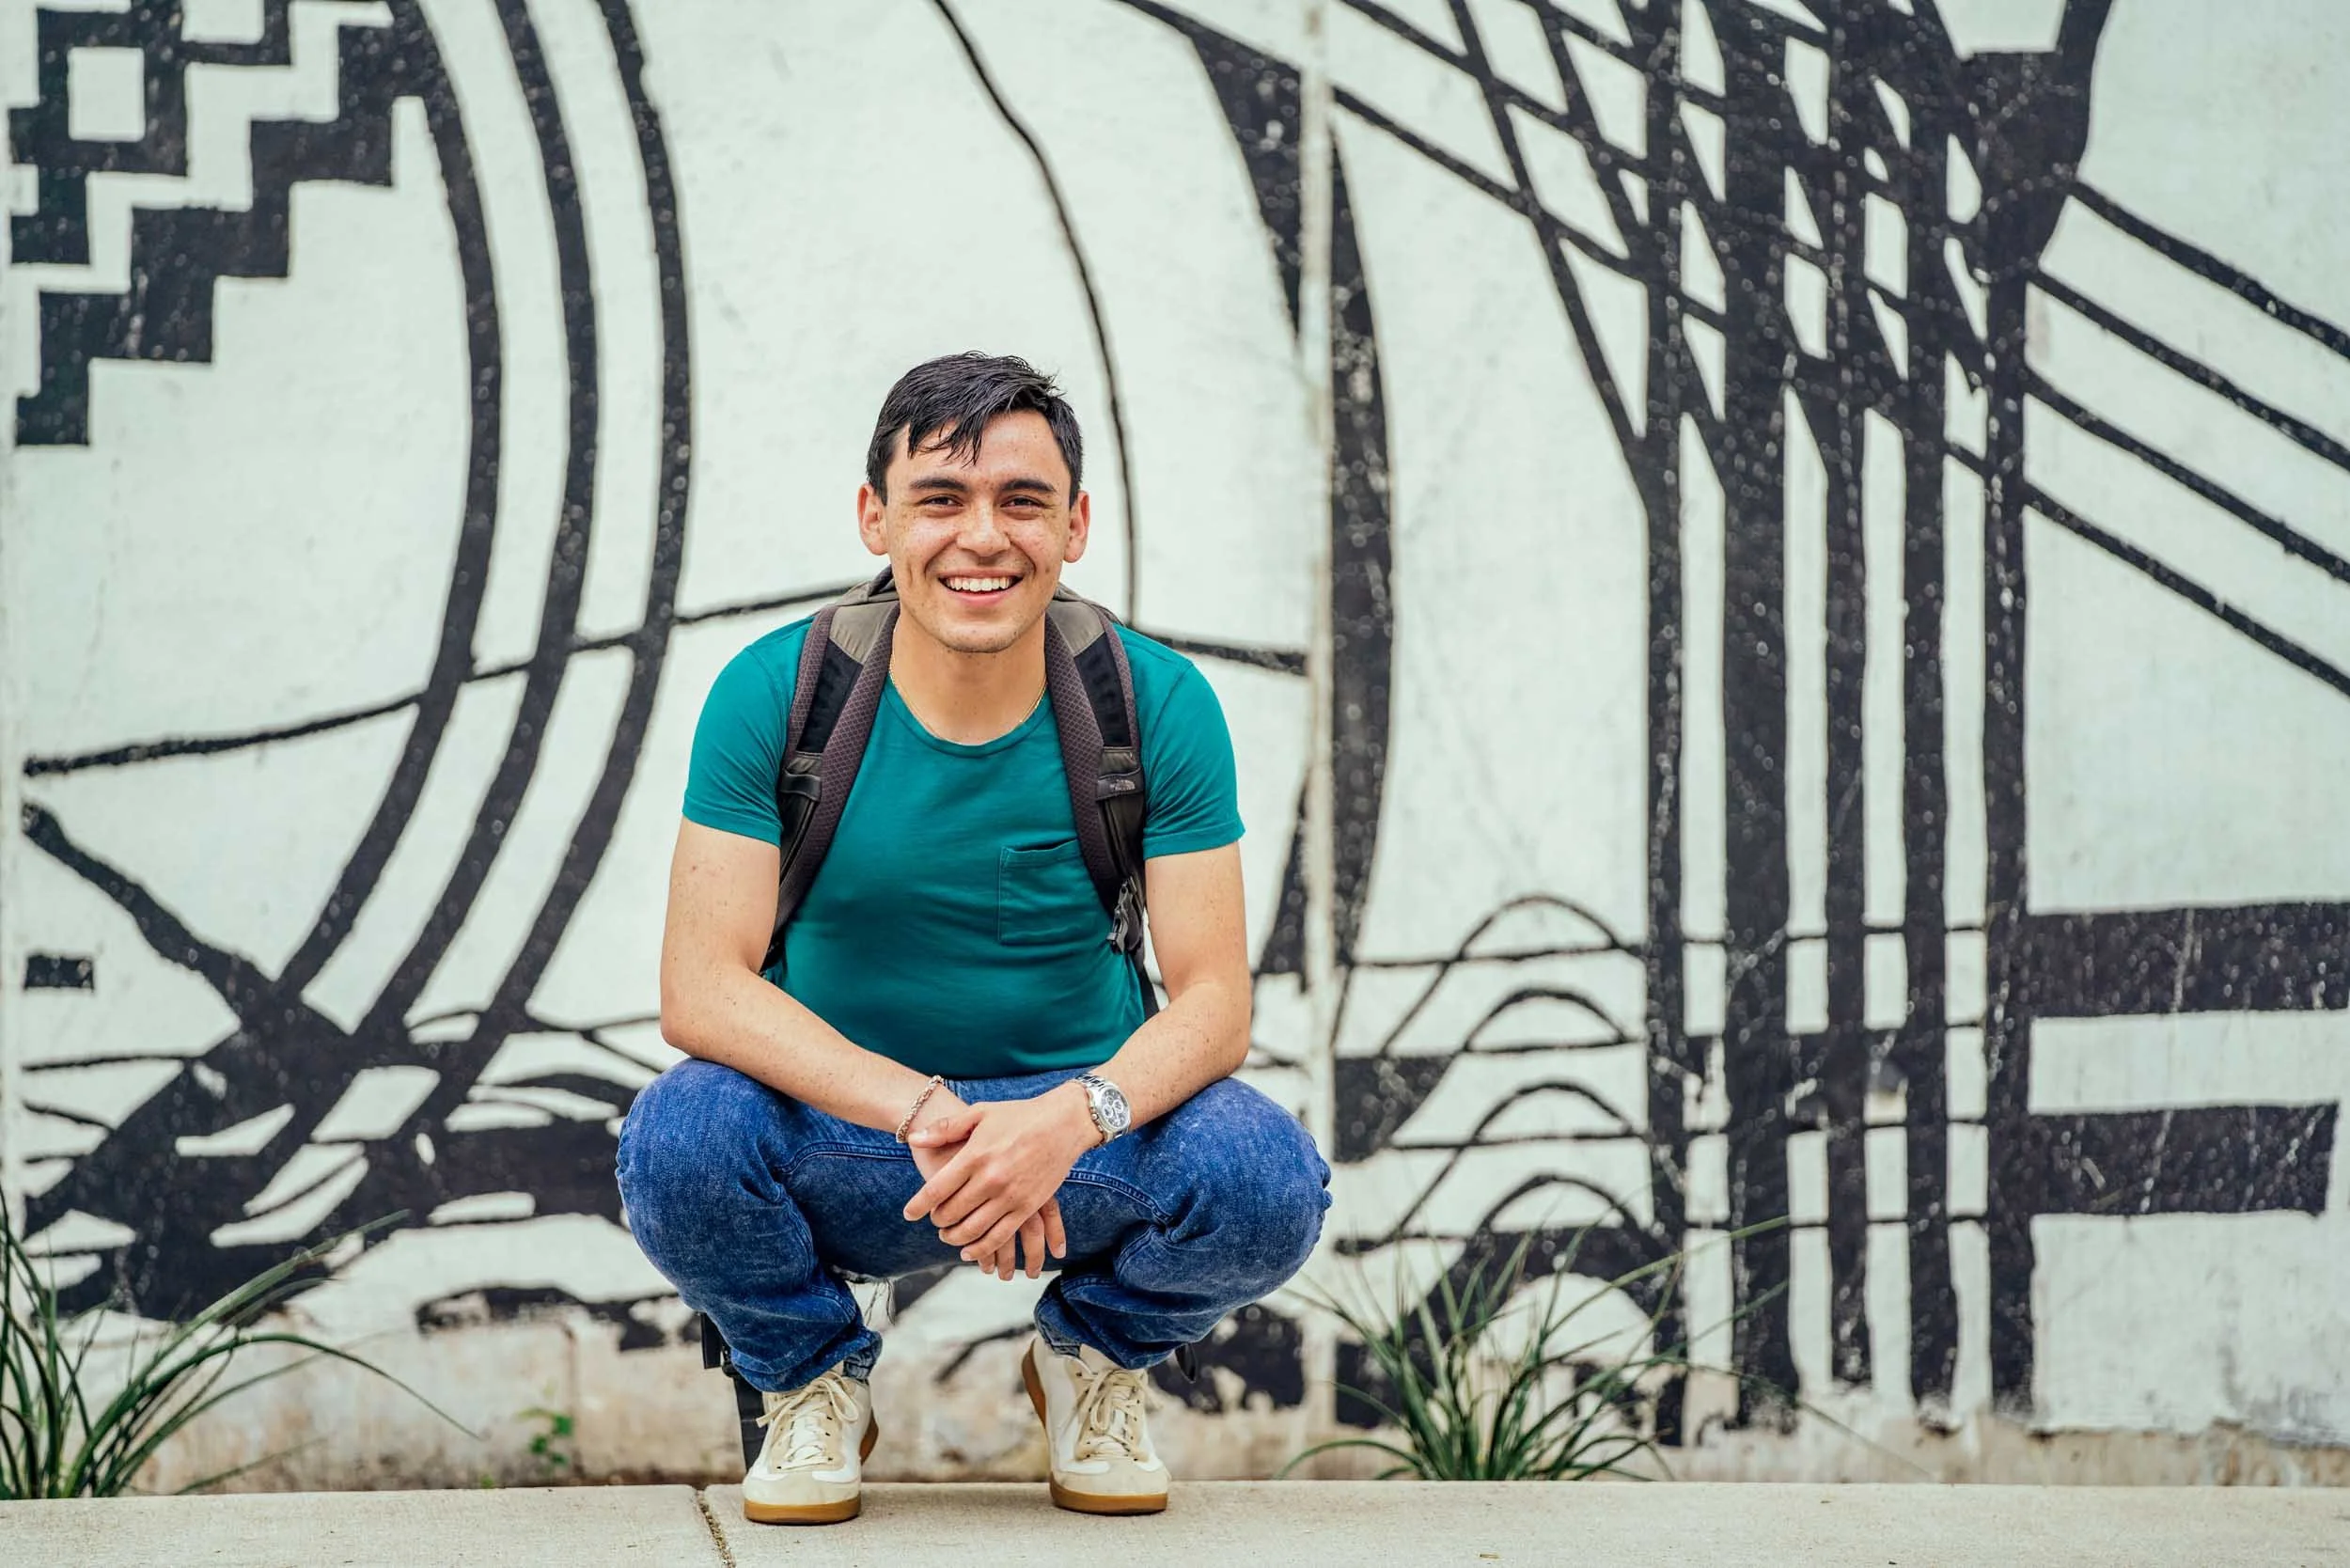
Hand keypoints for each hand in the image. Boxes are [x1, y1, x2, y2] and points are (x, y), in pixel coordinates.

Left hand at [905, 1085, 1096, 1264]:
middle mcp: (991, 1178)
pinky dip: (981, 1248)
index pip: (937, 1189)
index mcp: (975, 1155)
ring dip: (955, 1238)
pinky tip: (969, 1250)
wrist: (1064, 1123)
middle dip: (937, 1220)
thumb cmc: (1019, 1115)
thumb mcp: (980, 1113)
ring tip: (948, 1235)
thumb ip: (946, 1128)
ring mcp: (1010, 1195)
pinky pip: (999, 1236)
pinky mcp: (1028, 1207)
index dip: (918, 1206)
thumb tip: (914, 1139)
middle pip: (952, 1212)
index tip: (909, 1214)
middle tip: (933, 1219)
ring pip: (973, 1230)